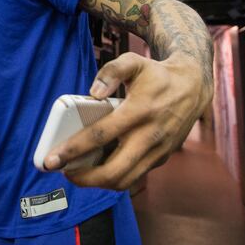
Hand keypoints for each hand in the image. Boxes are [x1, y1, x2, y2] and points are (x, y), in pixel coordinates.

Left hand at [44, 52, 210, 189]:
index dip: (73, 150)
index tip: (51, 160)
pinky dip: (113, 177)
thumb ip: (111, 71)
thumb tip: (92, 93)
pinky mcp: (161, 159)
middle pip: (113, 171)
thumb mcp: (133, 61)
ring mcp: (158, 151)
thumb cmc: (155, 74)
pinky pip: (134, 176)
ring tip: (76, 172)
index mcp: (139, 111)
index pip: (100, 136)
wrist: (193, 86)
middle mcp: (150, 136)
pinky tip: (96, 168)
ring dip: (97, 183)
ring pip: (125, 181)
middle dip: (83, 178)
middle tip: (62, 171)